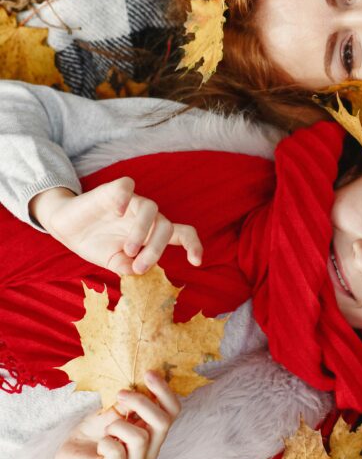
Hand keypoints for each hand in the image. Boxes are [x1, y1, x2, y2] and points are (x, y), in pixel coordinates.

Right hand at [30, 178, 202, 274]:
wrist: (68, 228)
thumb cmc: (97, 244)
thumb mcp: (113, 262)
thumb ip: (127, 267)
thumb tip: (138, 272)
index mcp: (152, 234)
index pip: (182, 234)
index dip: (193, 245)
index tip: (196, 262)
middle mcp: (147, 217)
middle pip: (167, 226)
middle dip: (157, 249)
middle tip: (140, 267)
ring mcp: (131, 202)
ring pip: (152, 208)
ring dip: (143, 231)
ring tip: (129, 250)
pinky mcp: (113, 190)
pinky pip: (126, 186)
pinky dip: (124, 198)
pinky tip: (117, 212)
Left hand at [47, 372, 180, 458]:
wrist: (72, 455)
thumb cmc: (96, 430)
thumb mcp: (114, 410)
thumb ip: (129, 402)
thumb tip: (140, 384)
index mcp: (154, 431)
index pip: (173, 410)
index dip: (165, 391)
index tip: (148, 373)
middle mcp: (152, 449)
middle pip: (163, 422)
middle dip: (141, 403)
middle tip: (120, 393)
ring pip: (140, 437)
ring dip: (118, 425)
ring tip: (107, 428)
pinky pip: (117, 452)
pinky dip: (106, 441)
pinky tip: (101, 444)